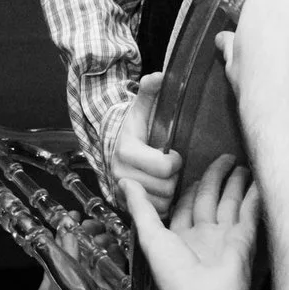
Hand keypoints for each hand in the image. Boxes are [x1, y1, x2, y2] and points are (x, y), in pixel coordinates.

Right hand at [110, 72, 180, 215]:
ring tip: (167, 179)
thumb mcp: (141, 108)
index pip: (164, 167)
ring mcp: (123, 192)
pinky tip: (161, 191)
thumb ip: (149, 92)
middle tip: (172, 168)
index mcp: (126, 151)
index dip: (175, 161)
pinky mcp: (126, 206)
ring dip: (169, 192)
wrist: (113, 147)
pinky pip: (155, 212)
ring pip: (162, 202)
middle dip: (174, 178)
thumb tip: (158, 76)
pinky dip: (162, 204)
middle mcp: (120, 175)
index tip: (174, 154)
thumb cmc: (135, 129)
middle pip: (165, 187)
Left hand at [123, 153, 259, 289]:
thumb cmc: (174, 275)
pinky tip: (259, 179)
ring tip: (244, 164)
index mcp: (180, 238)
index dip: (191, 188)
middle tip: (226, 158)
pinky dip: (255, 195)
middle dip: (217, 178)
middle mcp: (204, 237)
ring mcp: (225, 238)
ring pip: (231, 203)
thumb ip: (140, 208)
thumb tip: (125, 182)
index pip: (187, 206)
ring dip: (237, 183)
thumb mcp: (150, 236)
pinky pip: (250, 212)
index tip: (195, 170)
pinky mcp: (244, 240)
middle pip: (210, 200)